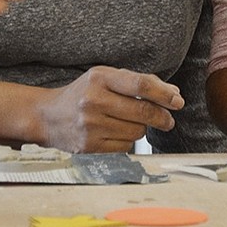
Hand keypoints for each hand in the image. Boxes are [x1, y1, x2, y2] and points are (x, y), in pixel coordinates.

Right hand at [34, 66, 184, 151]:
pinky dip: (128, 141)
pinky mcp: (89, 148)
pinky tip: (117, 133)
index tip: (178, 100)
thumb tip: (173, 94)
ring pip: (137, 132)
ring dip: (142, 128)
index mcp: (99, 78)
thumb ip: (138, 82)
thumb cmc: (83, 94)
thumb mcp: (105, 78)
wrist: (47, 117)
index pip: (140, 85)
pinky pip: (125, 147)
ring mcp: (90, 127)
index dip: (163, 94)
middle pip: (142, 111)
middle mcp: (93, 102)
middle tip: (168, 119)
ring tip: (130, 122)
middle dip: (162, 116)